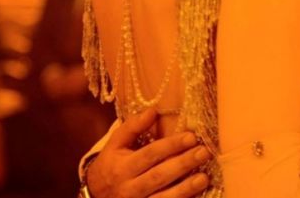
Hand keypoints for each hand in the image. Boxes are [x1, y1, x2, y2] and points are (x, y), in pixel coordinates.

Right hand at [86, 109, 211, 197]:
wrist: (95, 197)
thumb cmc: (111, 165)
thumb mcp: (115, 145)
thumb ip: (132, 127)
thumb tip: (153, 110)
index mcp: (122, 167)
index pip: (150, 155)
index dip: (171, 146)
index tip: (191, 137)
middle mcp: (129, 189)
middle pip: (159, 176)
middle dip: (183, 164)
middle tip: (204, 152)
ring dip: (185, 189)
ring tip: (204, 178)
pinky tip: (197, 195)